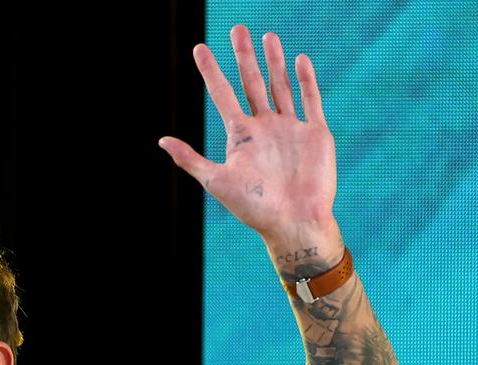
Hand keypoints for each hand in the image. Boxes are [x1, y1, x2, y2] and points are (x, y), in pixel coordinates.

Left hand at [159, 25, 336, 244]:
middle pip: (251, 82)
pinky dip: (306, 80)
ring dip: (274, 62)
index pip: (222, 94)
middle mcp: (264, 127)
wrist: (294, 222)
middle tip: (237, 28)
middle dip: (244, 56)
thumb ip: (190, 159)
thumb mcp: (216, 181)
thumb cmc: (253, 207)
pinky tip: (299, 59)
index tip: (199, 48)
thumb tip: (161, 140)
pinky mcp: (315, 133)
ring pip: (280, 86)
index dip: (211, 71)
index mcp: (240, 135)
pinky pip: (311, 101)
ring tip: (268, 37)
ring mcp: (290, 128)